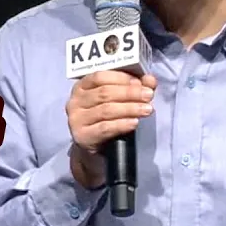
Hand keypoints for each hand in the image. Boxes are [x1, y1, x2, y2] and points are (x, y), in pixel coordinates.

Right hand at [66, 71, 155, 188]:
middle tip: (148, 95)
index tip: (140, 82)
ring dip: (130, 108)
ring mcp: (76, 120)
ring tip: (147, 109)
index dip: (121, 78)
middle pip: (104, 93)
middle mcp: (74, 101)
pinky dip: (122, 124)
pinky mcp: (82, 136)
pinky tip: (134, 122)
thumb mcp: (118, 101)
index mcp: (81, 87)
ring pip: (106, 110)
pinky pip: (105, 128)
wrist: (95, 149)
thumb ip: (134, 88)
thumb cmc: (106, 119)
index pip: (99, 77)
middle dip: (130, 93)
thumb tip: (150, 80)